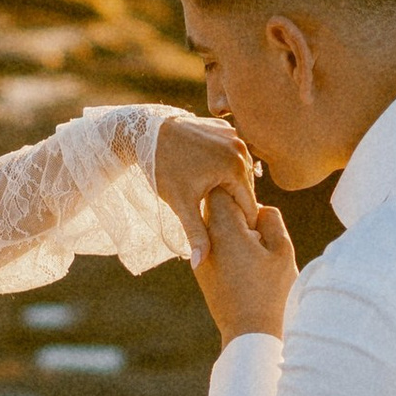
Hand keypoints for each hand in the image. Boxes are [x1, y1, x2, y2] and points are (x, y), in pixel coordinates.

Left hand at [152, 109, 257, 256]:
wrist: (145, 131)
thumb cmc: (163, 168)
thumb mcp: (181, 204)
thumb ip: (196, 234)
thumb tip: (200, 265)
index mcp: (236, 168)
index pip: (249, 206)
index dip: (242, 224)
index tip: (232, 235)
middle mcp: (241, 149)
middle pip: (246, 188)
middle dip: (235, 204)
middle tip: (221, 220)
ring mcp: (233, 136)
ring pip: (240, 171)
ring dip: (230, 186)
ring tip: (212, 199)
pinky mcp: (224, 130)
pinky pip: (231, 155)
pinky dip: (225, 167)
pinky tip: (208, 177)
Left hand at [191, 178, 298, 342]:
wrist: (249, 333)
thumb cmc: (271, 292)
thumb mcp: (282, 251)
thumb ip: (272, 221)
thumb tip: (260, 208)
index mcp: (226, 229)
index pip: (221, 190)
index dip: (238, 190)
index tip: (254, 202)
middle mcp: (207, 240)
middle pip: (213, 207)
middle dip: (233, 207)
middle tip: (255, 220)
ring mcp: (202, 257)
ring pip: (211, 227)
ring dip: (229, 227)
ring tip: (252, 241)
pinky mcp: (202, 273)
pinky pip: (211, 246)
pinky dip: (224, 244)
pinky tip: (243, 260)